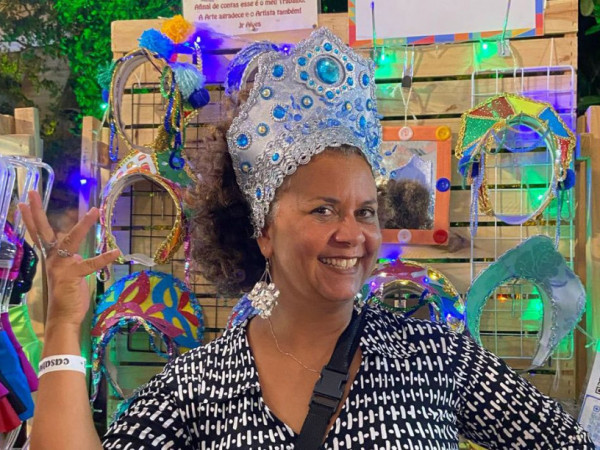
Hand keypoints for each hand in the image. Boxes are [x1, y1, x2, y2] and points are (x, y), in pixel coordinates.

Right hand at [18, 191, 119, 328]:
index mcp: (51, 258)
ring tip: (94, 211)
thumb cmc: (67, 296)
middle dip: (37, 212)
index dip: (31, 218)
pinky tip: (115, 251)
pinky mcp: (73, 275)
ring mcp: (61, 266)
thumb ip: (71, 260)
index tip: (25, 202)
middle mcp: (52, 259)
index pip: (39, 234)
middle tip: (31, 193)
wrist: (64, 318)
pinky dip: (104, 257)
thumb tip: (75, 254)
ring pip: (71, 240)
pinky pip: (90, 263)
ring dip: (83, 225)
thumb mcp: (68, 273)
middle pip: (43, 231)